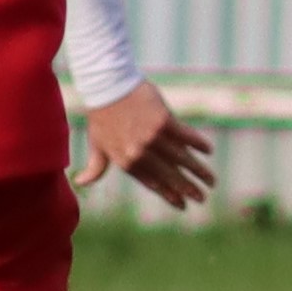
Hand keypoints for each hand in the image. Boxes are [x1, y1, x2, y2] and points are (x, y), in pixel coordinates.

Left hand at [74, 82, 216, 209]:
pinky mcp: (163, 121)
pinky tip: (209, 151)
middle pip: (170, 174)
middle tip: (202, 198)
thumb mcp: (97, 145)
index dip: (168, 194)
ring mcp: (153, 137)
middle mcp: (140, 153)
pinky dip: (198, 143)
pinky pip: (185, 136)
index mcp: (126, 161)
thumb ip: (95, 167)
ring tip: (211, 181)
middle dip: (187, 188)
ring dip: (198, 171)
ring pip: (181, 159)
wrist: (106, 86)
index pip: (152, 183)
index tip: (182, 204)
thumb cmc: (100, 115)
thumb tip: (80, 182)